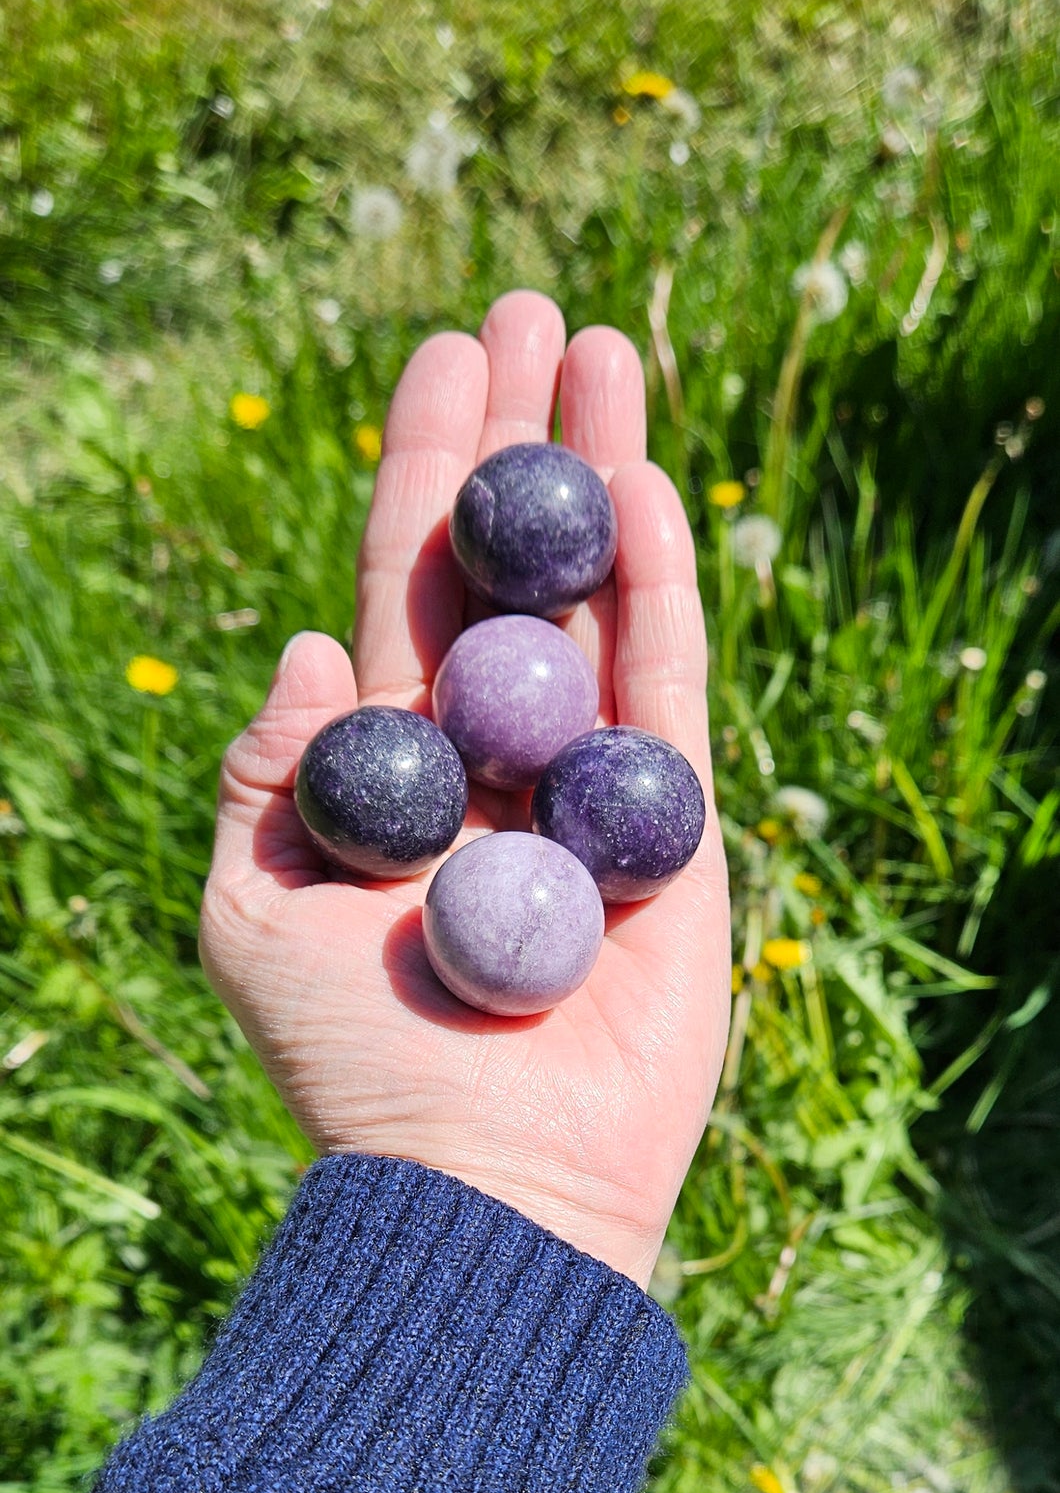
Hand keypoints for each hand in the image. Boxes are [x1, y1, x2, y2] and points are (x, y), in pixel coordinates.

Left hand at [200, 290, 729, 1287]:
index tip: (437, 357)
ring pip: (597, 601)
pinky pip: (664, 691)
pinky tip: (641, 488)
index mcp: (392, 769)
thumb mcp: (255, 914)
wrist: (482, 1181)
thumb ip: (275, 775)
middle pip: (511, 569)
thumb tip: (311, 642)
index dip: (421, 474)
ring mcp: (586, 790)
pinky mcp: (671, 834)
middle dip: (520, 442)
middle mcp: (491, 760)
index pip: (407, 588)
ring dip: (600, 474)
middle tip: (533, 311)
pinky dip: (654, 591)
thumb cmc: (351, 1065)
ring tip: (606, 345)